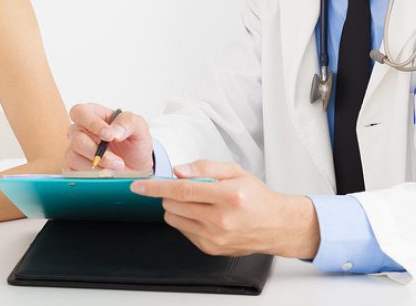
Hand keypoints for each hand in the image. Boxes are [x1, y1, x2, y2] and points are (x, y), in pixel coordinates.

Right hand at [66, 104, 153, 171]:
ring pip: (74, 157)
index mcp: (94, 115)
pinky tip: (107, 174)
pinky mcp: (76, 167)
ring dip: (97, 166)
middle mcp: (82, 131)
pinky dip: (92, 176)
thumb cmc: (135, 144)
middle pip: (76, 138)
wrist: (138, 168)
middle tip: (117, 160)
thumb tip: (113, 131)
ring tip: (116, 168)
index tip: (109, 136)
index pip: (80, 112)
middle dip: (97, 151)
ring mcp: (77, 150)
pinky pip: (75, 172)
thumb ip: (128, 122)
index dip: (91, 123)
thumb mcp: (139, 127)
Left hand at [129, 160, 319, 258]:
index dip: (156, 187)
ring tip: (198, 202)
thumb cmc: (255, 196)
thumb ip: (204, 167)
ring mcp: (216, 237)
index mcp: (228, 196)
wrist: (276, 225)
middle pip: (174, 204)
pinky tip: (204, 215)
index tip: (139, 186)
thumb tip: (178, 170)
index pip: (182, 189)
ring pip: (175, 219)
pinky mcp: (211, 249)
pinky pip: (184, 231)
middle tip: (186, 188)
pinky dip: (186, 220)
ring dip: (177, 207)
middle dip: (171, 193)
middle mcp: (221, 219)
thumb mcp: (235, 171)